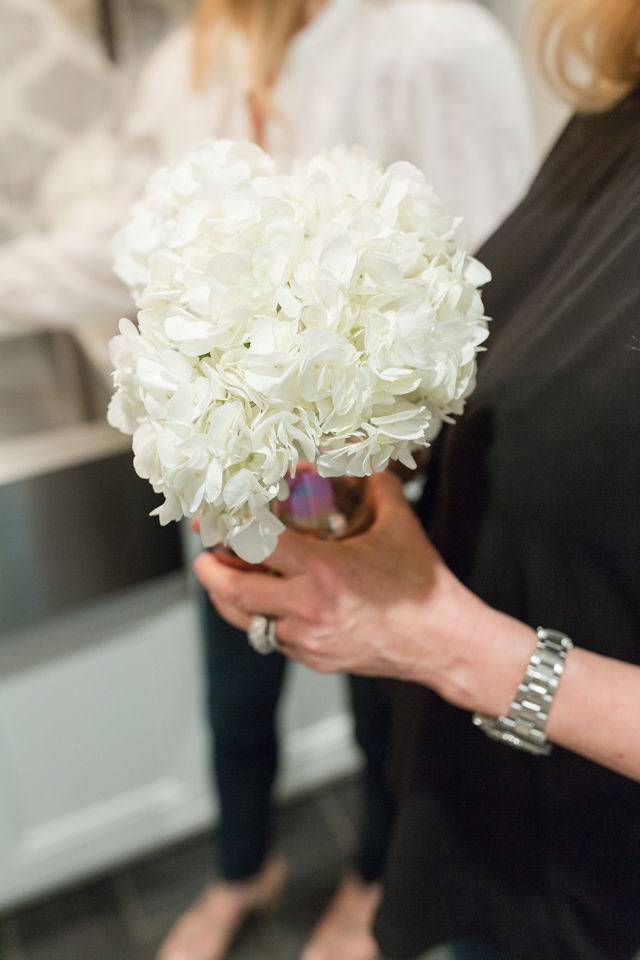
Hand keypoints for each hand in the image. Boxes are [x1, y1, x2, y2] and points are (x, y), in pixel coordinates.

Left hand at [193, 471, 535, 711]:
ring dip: (232, 600)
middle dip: (211, 573)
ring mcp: (308, 640)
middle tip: (204, 557)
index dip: (234, 530)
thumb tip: (363, 457)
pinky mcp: (314, 660)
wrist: (444, 643)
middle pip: (236, 592)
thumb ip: (377, 486)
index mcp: (324, 572)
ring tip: (223, 580)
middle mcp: (308, 609)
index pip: (260, 545)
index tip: (220, 521)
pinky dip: (264, 619)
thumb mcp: (400, 526)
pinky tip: (266, 604)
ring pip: (249, 621)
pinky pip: (274, 639)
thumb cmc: (423, 586)